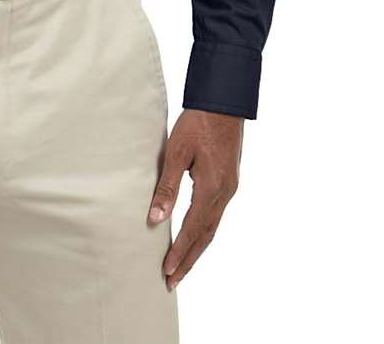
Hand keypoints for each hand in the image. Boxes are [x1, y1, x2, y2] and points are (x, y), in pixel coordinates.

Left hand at [147, 108, 242, 289]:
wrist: (225, 103)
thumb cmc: (198, 123)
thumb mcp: (178, 151)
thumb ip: (167, 186)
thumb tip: (155, 218)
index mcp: (211, 188)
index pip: (192, 230)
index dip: (179, 252)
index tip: (166, 272)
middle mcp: (224, 194)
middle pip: (205, 237)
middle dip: (189, 260)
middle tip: (172, 281)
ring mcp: (229, 189)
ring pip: (212, 228)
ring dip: (196, 249)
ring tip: (182, 267)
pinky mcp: (228, 182)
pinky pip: (215, 216)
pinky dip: (204, 232)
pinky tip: (194, 236)